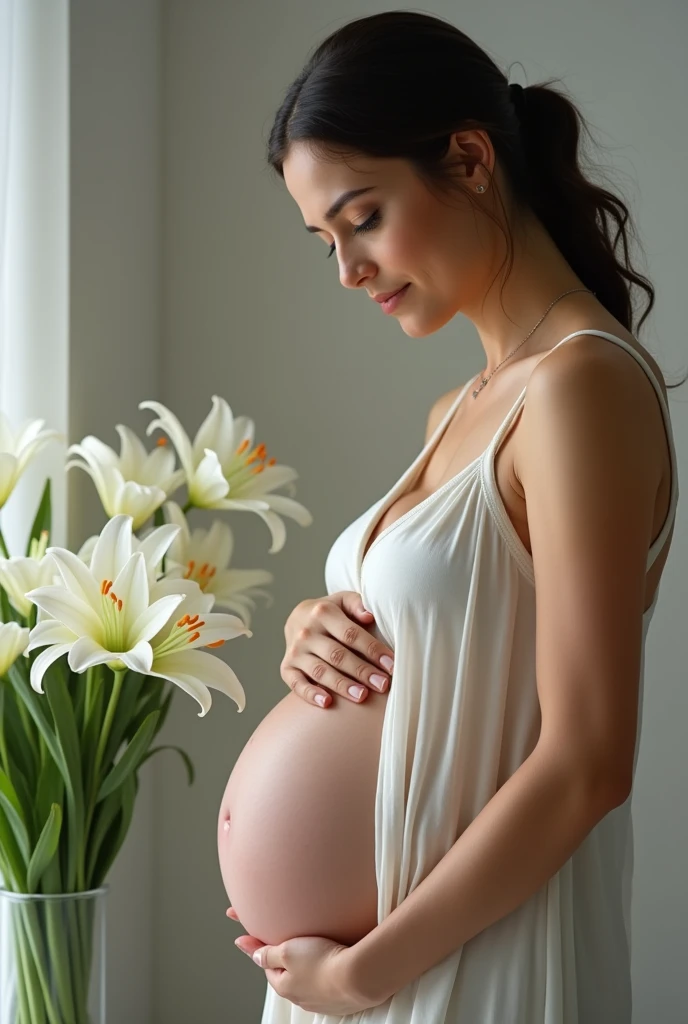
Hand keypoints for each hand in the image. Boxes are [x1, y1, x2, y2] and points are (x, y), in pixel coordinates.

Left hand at [228, 907, 375, 1014]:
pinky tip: (332, 960)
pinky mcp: (340, 998)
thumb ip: (269, 953)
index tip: (245, 937)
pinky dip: (325, 972)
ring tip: (315, 948)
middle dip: (286, 959)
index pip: (266, 966)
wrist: (359, 976)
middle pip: (287, 973)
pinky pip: (326, 983)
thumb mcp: (288, 951)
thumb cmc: (322, 962)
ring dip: (307, 966)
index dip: (259, 949)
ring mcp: (321, 1000)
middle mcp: (300, 997)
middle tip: (291, 941)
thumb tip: (254, 955)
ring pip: (307, 979)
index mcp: (284, 986)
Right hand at [281, 591, 394, 707]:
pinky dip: (310, 694)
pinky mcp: (287, 668)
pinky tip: (327, 703)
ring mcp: (295, 651)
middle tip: (382, 685)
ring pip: (320, 671)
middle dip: (362, 671)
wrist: (298, 619)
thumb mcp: (343, 601)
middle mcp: (306, 632)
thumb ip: (358, 604)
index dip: (372, 650)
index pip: (351, 634)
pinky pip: (296, 684)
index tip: (391, 665)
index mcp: (322, 612)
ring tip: (362, 696)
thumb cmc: (330, 613)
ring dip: (341, 685)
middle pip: (337, 655)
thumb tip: (369, 616)